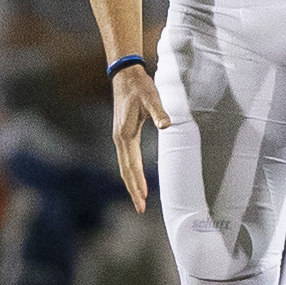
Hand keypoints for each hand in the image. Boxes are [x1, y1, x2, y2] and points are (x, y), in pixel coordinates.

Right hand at [111, 65, 169, 211]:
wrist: (125, 76)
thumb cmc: (139, 86)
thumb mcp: (151, 97)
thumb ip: (159, 112)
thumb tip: (166, 126)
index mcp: (125, 134)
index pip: (131, 166)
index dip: (137, 183)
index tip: (143, 199)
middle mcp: (120, 139)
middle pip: (125, 170)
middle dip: (133, 190)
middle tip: (141, 208)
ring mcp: (119, 137)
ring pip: (124, 166)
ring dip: (131, 182)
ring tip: (139, 198)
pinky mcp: (122, 134)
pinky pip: (126, 158)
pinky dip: (130, 171)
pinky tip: (135, 177)